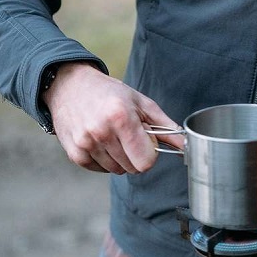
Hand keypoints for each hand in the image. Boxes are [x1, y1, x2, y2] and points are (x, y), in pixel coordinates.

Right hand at [43, 62, 183, 174]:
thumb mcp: (141, 103)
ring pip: (117, 170)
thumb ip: (166, 127)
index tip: (146, 142)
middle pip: (132, 168)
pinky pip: (100, 170)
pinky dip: (104, 159)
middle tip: (128, 135)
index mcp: (122, 117)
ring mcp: (86, 144)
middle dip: (136, 155)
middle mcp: (102, 132)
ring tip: (112, 135)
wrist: (71, 86)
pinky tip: (100, 140)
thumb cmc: (110, 93)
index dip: (150, 154)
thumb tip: (185, 145)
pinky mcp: (75, 153)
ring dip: (120, 157)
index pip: (145, 161)